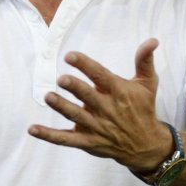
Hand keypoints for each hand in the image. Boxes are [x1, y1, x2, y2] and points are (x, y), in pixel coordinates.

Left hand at [28, 38, 172, 171]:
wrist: (146, 145)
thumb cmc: (143, 108)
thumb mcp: (148, 83)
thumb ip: (144, 60)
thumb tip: (152, 40)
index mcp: (118, 91)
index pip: (100, 76)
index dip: (85, 65)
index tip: (70, 56)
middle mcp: (106, 109)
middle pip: (87, 96)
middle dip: (74, 88)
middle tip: (61, 80)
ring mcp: (96, 127)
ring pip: (75, 116)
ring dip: (61, 107)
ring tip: (48, 97)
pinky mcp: (87, 141)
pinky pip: (66, 139)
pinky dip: (49, 135)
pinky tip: (33, 129)